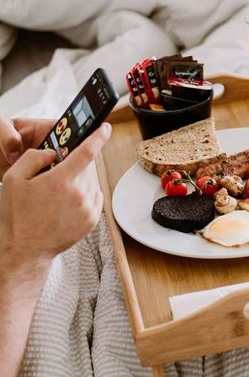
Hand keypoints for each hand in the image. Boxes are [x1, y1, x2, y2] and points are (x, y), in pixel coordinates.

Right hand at [0, 122, 111, 268]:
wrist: (26, 249)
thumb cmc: (18, 216)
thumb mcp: (14, 179)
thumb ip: (34, 157)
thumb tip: (52, 153)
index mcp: (62, 182)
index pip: (87, 152)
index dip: (98, 137)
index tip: (106, 128)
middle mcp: (80, 195)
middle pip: (87, 167)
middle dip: (76, 164)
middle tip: (57, 174)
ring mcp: (89, 209)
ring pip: (92, 181)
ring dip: (80, 179)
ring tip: (58, 192)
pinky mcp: (93, 220)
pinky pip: (94, 196)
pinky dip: (84, 193)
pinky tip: (67, 201)